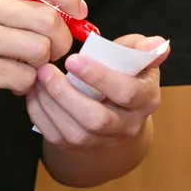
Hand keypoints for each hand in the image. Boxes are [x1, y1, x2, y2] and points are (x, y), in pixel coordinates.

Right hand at [0, 0, 86, 119]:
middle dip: (61, 39)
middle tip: (53, 50)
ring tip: (25, 66)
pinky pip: (26, 77)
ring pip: (40, 50)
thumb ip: (33, 5)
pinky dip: (26, 84)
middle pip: (47, 19)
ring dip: (41, 64)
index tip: (80, 11)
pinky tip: (11, 81)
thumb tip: (79, 13)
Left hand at [25, 34, 167, 149]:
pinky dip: (40, 115)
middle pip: (97, 119)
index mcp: (146, 100)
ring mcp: (102, 141)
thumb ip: (141, 49)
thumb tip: (156, 42)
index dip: (100, 77)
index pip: (127, 93)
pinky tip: (34, 92)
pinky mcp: (78, 148)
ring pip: (74, 132)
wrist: (119, 114)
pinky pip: (56, 137)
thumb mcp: (137, 60)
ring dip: (50, 104)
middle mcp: (127, 126)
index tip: (73, 59)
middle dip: (67, 94)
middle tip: (46, 70)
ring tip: (38, 78)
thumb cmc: (126, 75)